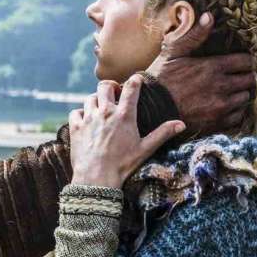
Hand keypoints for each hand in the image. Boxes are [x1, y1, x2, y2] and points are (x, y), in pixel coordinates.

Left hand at [69, 76, 185, 188]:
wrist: (96, 178)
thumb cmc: (123, 165)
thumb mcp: (145, 149)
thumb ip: (162, 134)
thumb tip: (181, 124)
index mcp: (124, 116)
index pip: (130, 89)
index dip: (135, 80)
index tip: (136, 78)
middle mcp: (105, 112)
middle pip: (105, 86)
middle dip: (111, 86)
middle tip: (115, 92)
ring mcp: (88, 119)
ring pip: (90, 98)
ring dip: (96, 99)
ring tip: (101, 107)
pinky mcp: (75, 127)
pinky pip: (76, 112)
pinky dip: (81, 113)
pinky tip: (86, 119)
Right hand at [146, 12, 254, 132]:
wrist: (151, 110)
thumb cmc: (161, 79)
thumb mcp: (174, 52)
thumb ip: (194, 35)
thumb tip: (209, 16)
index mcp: (214, 67)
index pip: (247, 61)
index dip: (245, 61)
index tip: (239, 62)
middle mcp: (222, 86)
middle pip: (249, 80)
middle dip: (244, 77)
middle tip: (235, 77)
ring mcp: (221, 106)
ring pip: (245, 98)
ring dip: (240, 94)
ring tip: (229, 92)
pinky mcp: (217, 123)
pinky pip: (238, 117)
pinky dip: (235, 112)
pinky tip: (224, 107)